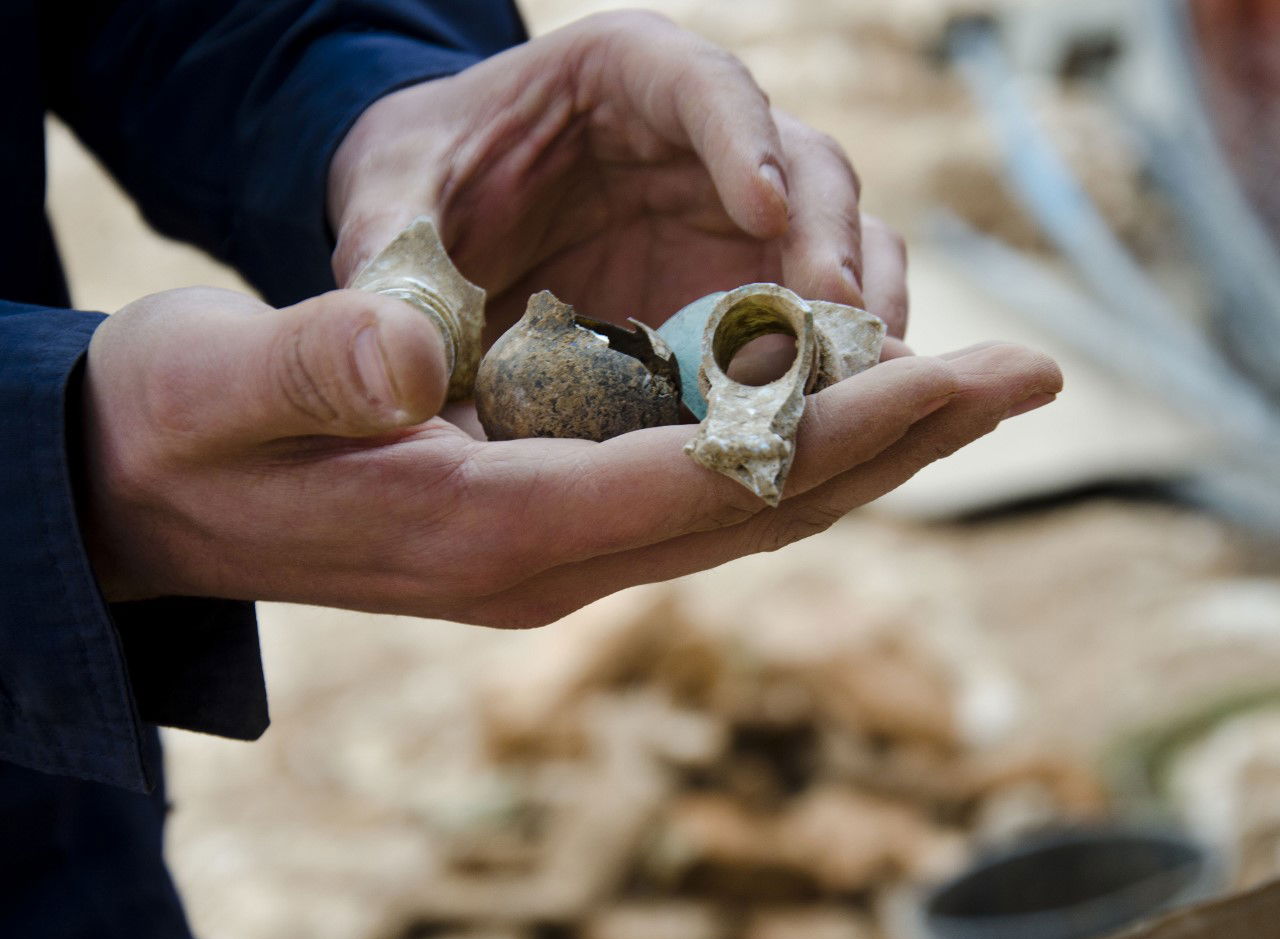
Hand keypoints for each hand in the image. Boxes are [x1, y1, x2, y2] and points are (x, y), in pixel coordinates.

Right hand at [81, 286, 1059, 626]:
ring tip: (969, 387)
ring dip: (862, 449)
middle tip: (1024, 375)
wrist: (152, 496)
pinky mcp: (546, 519)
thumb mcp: (220, 388)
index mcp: (485, 531)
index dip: (839, 429)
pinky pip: (697, 494)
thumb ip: (311, 368)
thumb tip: (409, 341)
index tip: (961, 376)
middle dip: (896, 440)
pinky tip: (841, 403)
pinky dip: (786, 448)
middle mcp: (544, 560)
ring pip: (743, 511)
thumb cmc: (186, 434)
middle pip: (759, 512)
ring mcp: (552, 548)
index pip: (701, 483)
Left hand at [327, 11, 909, 350]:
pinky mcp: (745, 287)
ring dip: (858, 311)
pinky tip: (835, 416)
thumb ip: (391, 264)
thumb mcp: (388, 206)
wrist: (444, 216)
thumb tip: (400, 372)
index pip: (704, 85)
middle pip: (806, 168)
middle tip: (833, 318)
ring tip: (862, 383)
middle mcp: (705, 140)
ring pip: (840, 242)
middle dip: (828, 241)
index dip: (743, 140)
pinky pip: (817, 315)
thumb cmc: (423, 185)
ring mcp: (738, 218)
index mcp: (621, 77)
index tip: (764, 209)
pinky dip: (837, 361)